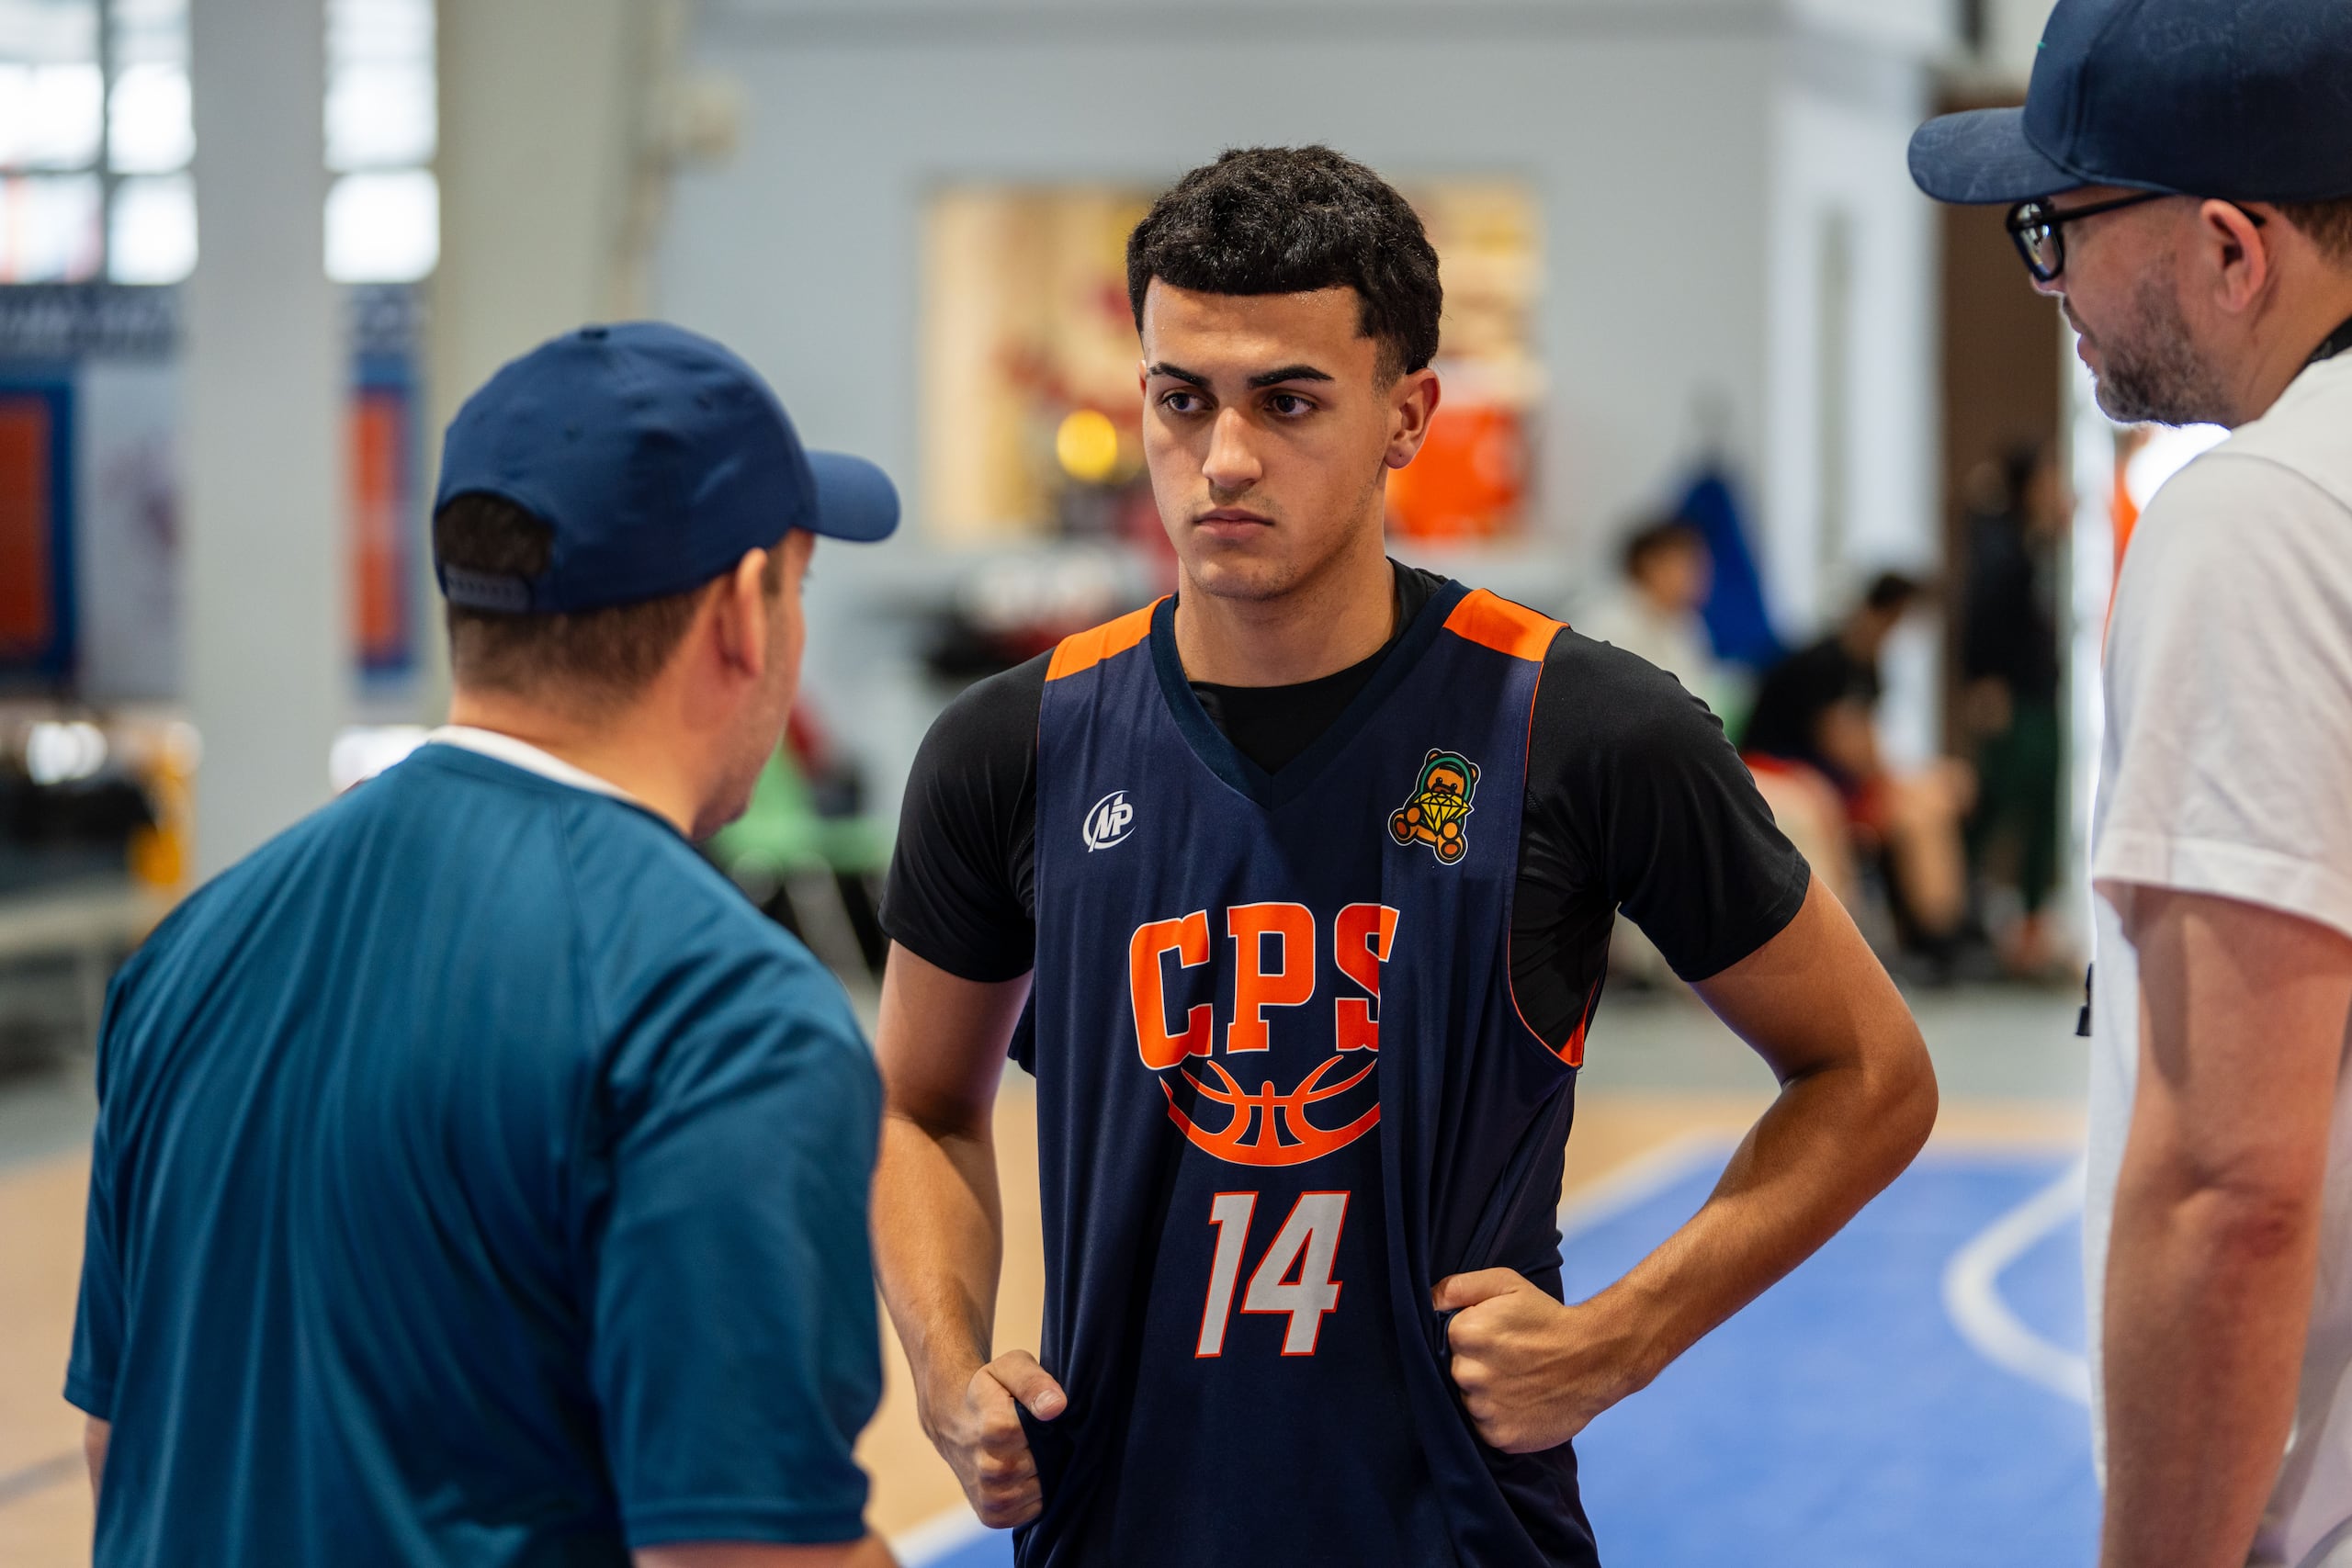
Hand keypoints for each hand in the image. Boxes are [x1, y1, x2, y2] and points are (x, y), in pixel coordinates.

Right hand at [924, 1350, 1066, 1528]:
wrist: (951, 1417)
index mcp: (994, 1428)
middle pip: (1045, 1465)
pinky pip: (1031, 1511)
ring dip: (1041, 1473)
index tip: (1035, 1416)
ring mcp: (988, 1495)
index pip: (1045, 1436)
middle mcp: (987, 1468)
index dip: (1048, 1426)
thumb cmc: (987, 1390)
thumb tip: (1056, 1407)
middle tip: (1032, 1435)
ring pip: (1041, 1490)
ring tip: (1025, 1452)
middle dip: (1047, 1451)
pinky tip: (1022, 1474)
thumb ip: (1034, 1382)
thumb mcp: (1010, 1368)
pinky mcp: (991, 1515)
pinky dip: (1033, 1495)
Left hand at [1435, 1269, 1648, 1453]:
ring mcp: (1484, 1409)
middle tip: (1506, 1363)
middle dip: (1476, 1368)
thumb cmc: (1547, 1318)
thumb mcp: (1505, 1283)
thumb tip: (1428, 1302)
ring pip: (1469, 1403)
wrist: (1595, 1358)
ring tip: (1515, 1385)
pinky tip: (1519, 1405)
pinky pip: (1485, 1429)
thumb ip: (1459, 1287)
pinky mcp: (1500, 1437)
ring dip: (1485, 1396)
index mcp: (1464, 1334)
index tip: (1492, 1341)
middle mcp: (1468, 1374)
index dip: (1469, 1341)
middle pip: (1456, 1374)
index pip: (1445, 1341)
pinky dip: (1499, 1420)